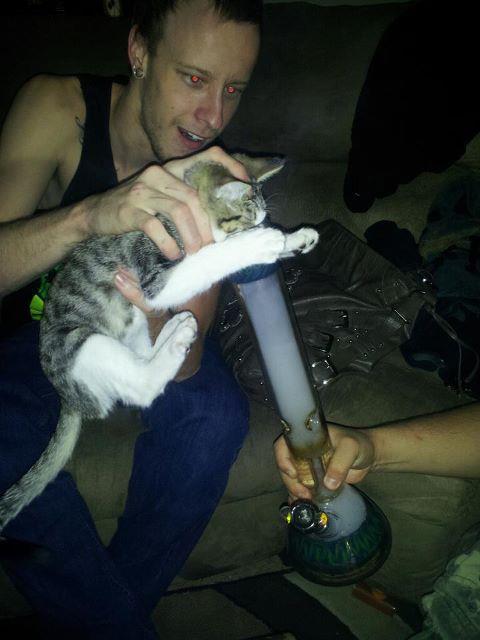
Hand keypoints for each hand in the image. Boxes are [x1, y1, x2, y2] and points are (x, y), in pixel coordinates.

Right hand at [85, 146, 249, 259]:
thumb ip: (183, 198)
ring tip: (195, 253)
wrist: (94, 214)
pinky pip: (156, 227)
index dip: (231, 166)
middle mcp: (158, 174)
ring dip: (192, 236)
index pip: (208, 156)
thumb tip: (217, 219)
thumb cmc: (134, 208)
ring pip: (179, 211)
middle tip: (212, 245)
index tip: (247, 186)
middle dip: (208, 225)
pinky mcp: (131, 209)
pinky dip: (169, 244)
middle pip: (195, 196)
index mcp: (171, 168)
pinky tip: (173, 255)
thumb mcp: (160, 196)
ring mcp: (143, 190)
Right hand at [274, 425, 375, 501]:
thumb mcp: (351, 448)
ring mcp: (307, 466)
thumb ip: (340, 463)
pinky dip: (300, 498)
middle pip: (285, 465)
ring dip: (295, 491)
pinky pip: (302, 488)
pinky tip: (305, 507)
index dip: (282, 458)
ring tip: (308, 501)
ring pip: (291, 479)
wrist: (369, 456)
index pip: (283, 444)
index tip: (293, 473)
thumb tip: (328, 484)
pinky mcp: (314, 480)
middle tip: (304, 494)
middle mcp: (303, 451)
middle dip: (291, 482)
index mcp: (306, 438)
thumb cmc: (359, 444)